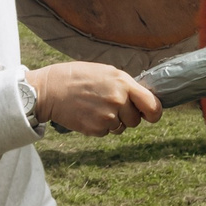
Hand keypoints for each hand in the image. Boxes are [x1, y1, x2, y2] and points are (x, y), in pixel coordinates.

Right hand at [27, 64, 161, 136]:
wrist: (51, 90)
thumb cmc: (79, 77)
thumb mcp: (107, 72)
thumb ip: (126, 85)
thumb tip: (144, 100)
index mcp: (123, 83)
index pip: (152, 105)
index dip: (154, 113)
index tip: (151, 115)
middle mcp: (118, 101)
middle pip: (135, 120)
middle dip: (126, 116)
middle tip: (108, 104)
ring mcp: (107, 117)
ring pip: (121, 127)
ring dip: (112, 121)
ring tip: (95, 107)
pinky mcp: (96, 129)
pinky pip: (106, 132)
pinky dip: (99, 126)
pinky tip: (87, 113)